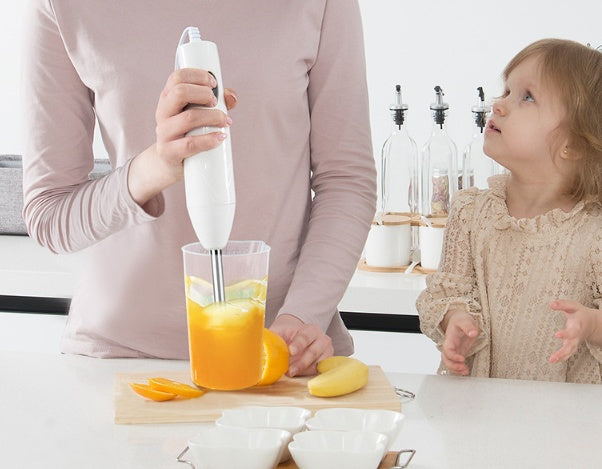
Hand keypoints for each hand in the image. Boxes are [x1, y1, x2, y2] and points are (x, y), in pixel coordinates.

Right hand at [128, 68, 236, 205]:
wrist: (169, 163)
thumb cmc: (187, 134)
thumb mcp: (197, 114)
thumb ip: (216, 103)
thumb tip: (231, 97)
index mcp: (168, 99)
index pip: (177, 77)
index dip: (198, 76)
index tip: (214, 83)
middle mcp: (162, 113)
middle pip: (180, 93)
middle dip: (204, 94)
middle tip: (216, 103)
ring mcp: (164, 133)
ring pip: (189, 118)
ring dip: (213, 117)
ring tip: (226, 121)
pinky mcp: (169, 152)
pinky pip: (190, 144)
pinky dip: (209, 140)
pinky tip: (221, 137)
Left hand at [269, 314, 333, 376]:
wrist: (298, 334)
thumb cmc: (288, 333)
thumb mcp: (280, 330)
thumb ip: (272, 336)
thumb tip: (260, 344)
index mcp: (311, 329)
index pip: (306, 337)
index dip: (299, 344)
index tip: (291, 350)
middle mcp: (322, 339)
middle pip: (313, 352)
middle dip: (300, 363)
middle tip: (289, 370)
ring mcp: (326, 351)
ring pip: (317, 363)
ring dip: (303, 369)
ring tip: (290, 372)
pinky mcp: (325, 362)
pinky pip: (318, 370)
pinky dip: (307, 373)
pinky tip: (298, 373)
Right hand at [440, 309, 478, 374]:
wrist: (459, 320)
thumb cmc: (461, 320)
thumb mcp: (465, 320)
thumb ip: (468, 326)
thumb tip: (473, 333)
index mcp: (450, 338)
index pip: (447, 349)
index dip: (453, 356)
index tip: (462, 359)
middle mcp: (450, 346)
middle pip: (445, 359)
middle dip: (453, 365)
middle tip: (463, 368)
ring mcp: (454, 350)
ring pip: (449, 363)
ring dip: (455, 369)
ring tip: (465, 371)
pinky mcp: (458, 353)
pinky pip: (455, 364)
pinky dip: (458, 369)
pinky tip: (465, 371)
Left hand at [549, 300, 597, 363]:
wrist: (592, 322)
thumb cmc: (580, 314)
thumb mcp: (573, 306)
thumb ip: (562, 304)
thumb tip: (551, 304)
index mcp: (578, 325)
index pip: (573, 331)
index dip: (566, 334)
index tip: (557, 335)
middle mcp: (577, 336)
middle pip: (571, 345)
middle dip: (563, 351)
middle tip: (554, 356)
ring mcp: (575, 341)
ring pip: (570, 351)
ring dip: (561, 356)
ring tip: (552, 360)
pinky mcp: (573, 345)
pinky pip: (569, 353)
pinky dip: (562, 357)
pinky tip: (554, 360)